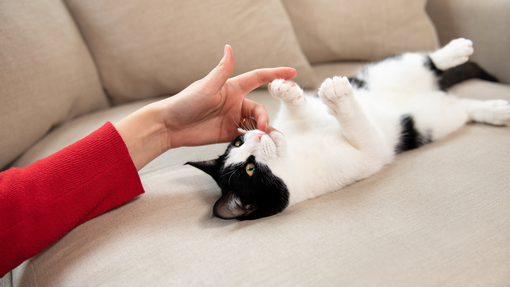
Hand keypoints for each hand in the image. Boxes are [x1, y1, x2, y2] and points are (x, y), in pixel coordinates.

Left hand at [115, 45, 295, 169]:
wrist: (170, 126)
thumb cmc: (185, 103)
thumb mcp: (206, 87)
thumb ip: (221, 71)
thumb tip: (229, 48)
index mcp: (232, 88)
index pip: (258, 78)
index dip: (276, 74)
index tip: (292, 72)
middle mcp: (234, 103)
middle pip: (259, 108)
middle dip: (263, 118)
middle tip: (261, 129)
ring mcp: (231, 119)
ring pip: (255, 123)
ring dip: (261, 130)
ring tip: (263, 138)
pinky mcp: (227, 133)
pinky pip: (245, 136)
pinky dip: (252, 140)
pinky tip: (256, 144)